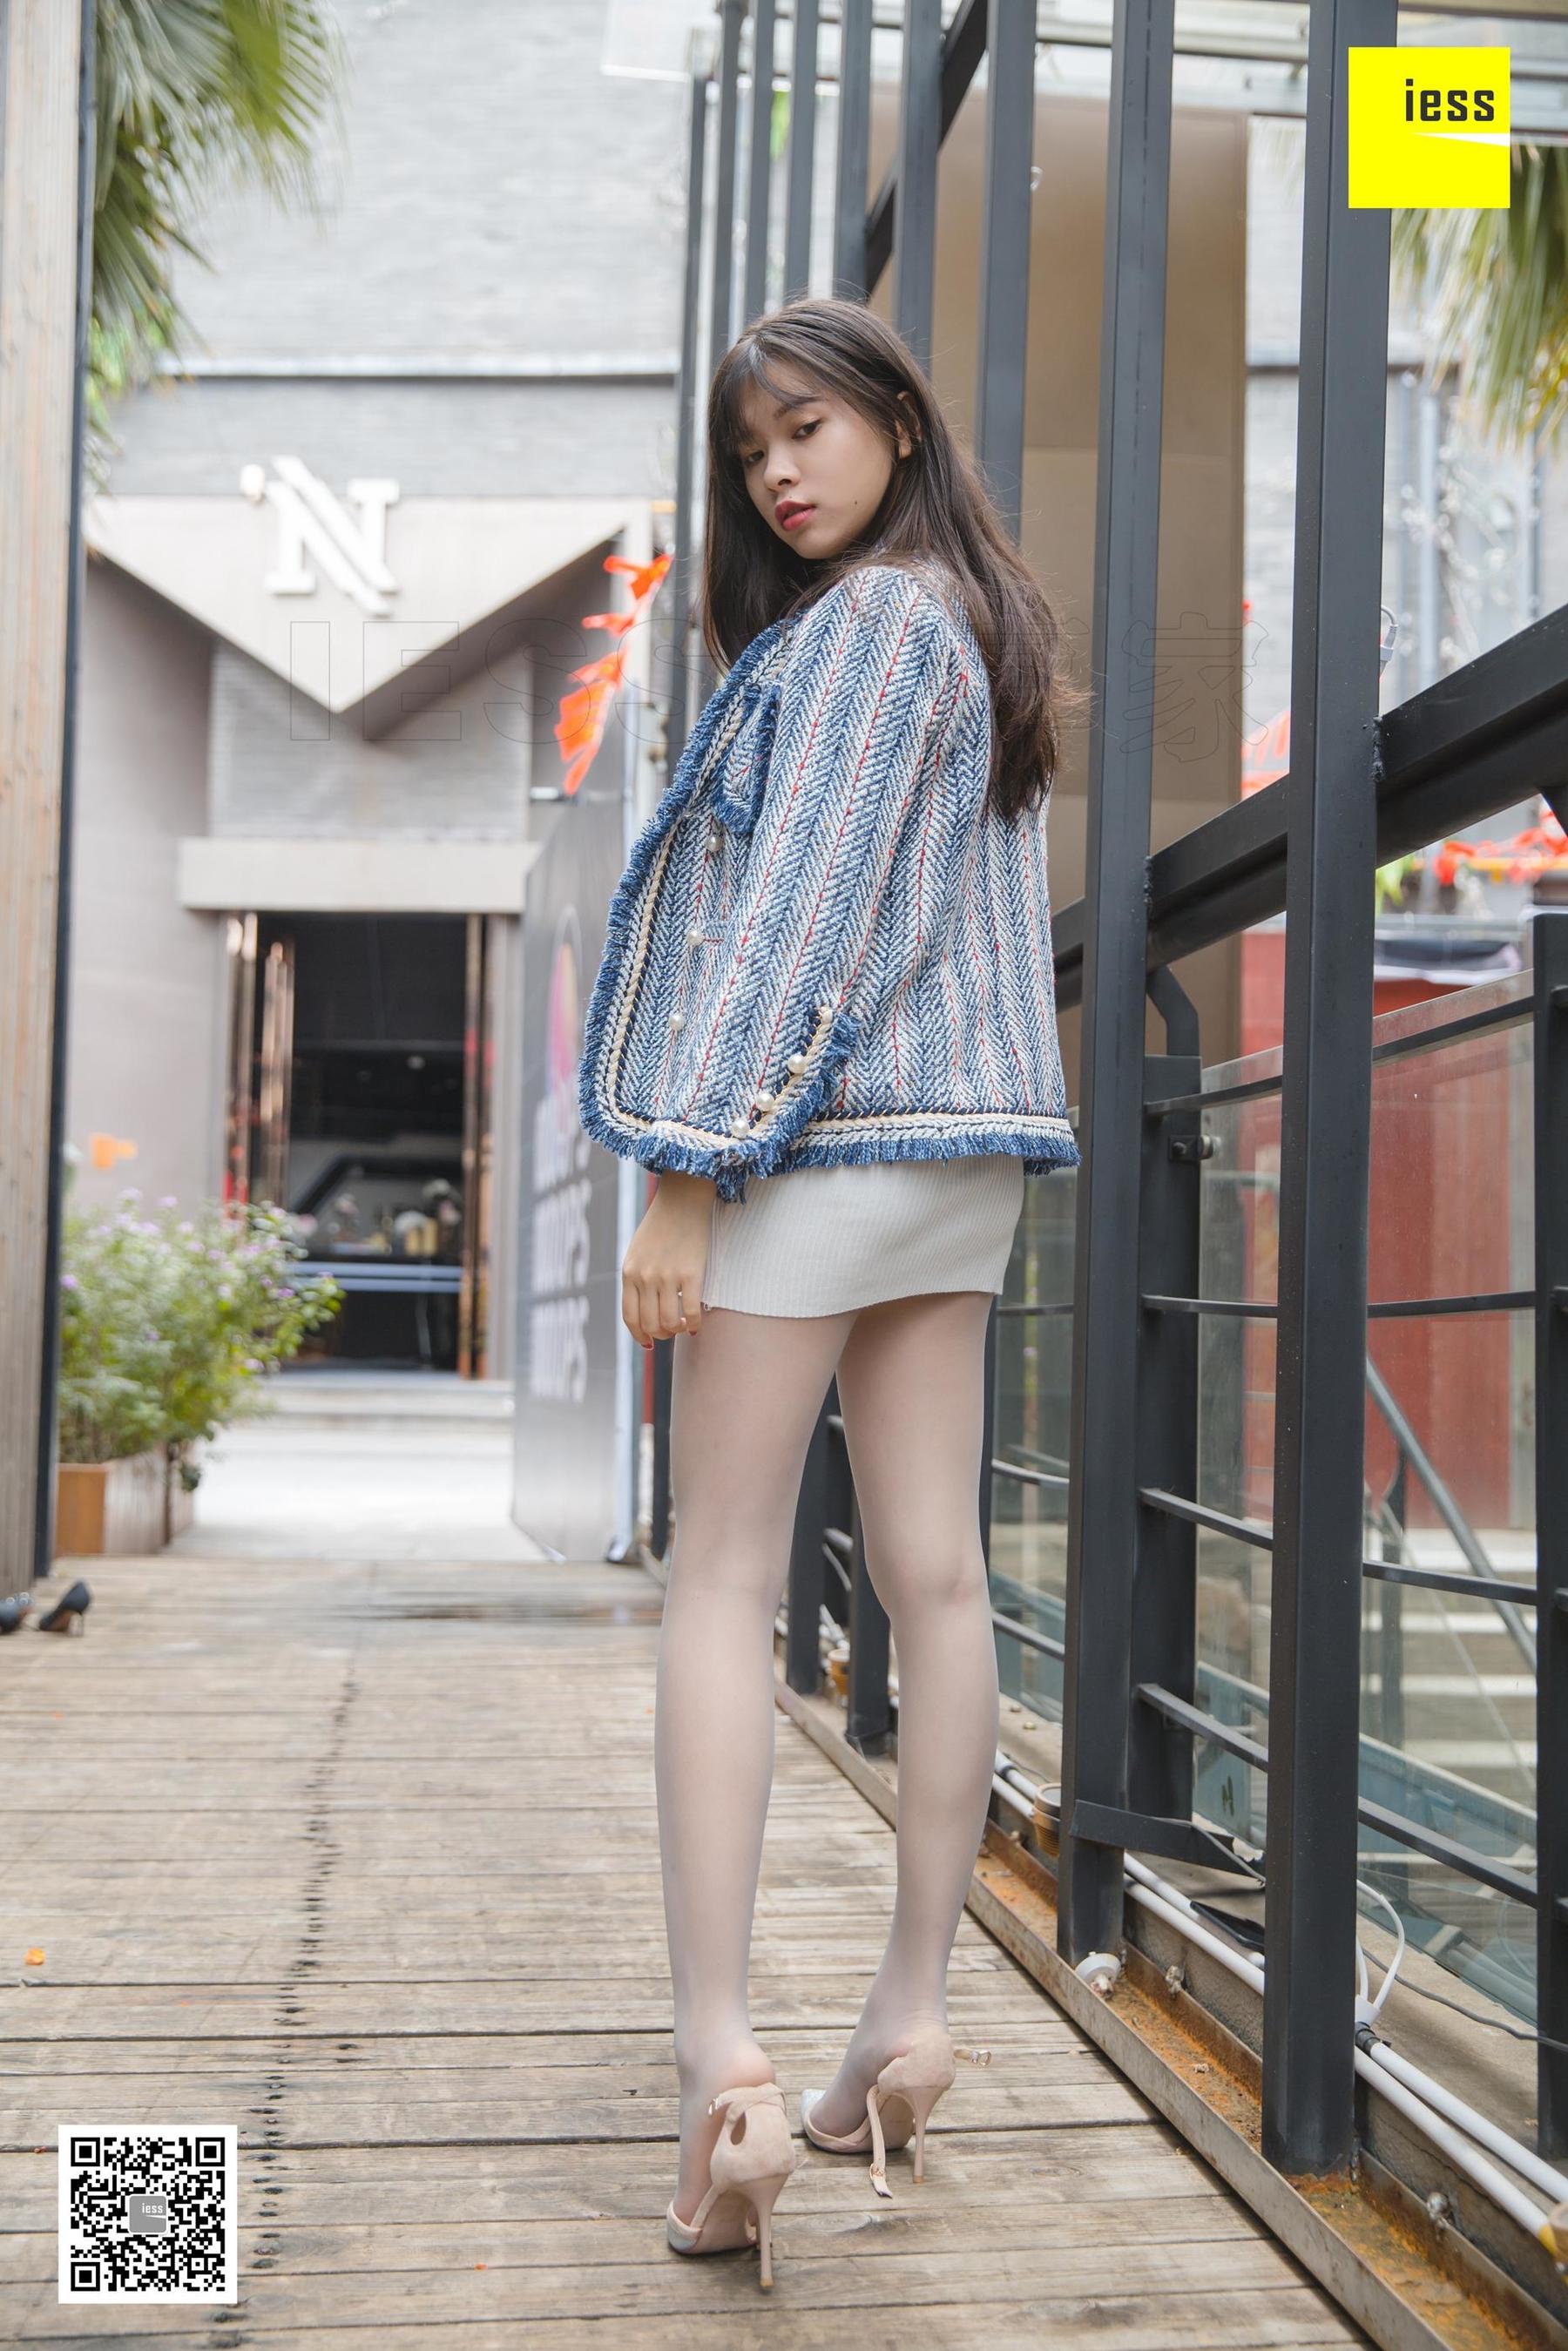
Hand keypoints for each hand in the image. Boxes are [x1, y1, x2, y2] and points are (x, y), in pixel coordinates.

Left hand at [622, 1172, 714, 1346]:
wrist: (682, 1198)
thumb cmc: (662, 1224)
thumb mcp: (638, 1250)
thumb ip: (637, 1276)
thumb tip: (644, 1306)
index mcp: (629, 1272)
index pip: (630, 1317)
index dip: (639, 1335)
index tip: (649, 1343)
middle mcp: (645, 1277)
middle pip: (650, 1324)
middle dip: (661, 1335)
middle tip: (672, 1331)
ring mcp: (667, 1276)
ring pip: (670, 1323)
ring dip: (678, 1331)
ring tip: (685, 1325)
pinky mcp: (691, 1273)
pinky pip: (691, 1311)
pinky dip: (695, 1324)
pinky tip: (698, 1323)